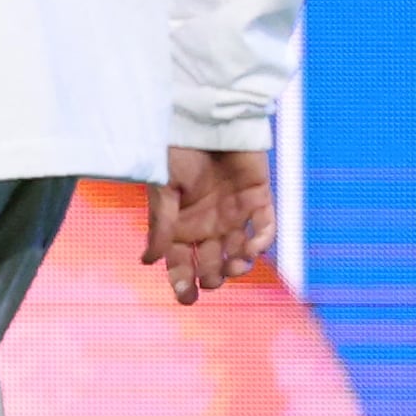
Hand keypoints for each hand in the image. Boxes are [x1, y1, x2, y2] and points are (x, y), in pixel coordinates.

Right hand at [144, 145, 275, 304]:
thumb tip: (149, 261)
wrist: (204, 116)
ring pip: (240, 253)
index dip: (182, 281)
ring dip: (238, 266)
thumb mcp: (161, 188)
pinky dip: (262, 242)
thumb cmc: (175, 149)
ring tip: (233, 265)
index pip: (180, 262)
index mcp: (180, 224)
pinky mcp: (258, 198)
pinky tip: (253, 248)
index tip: (185, 298)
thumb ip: (160, 224)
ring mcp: (234, 213)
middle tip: (210, 280)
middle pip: (211, 263)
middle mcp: (207, 223)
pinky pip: (266, 228)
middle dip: (212, 278)